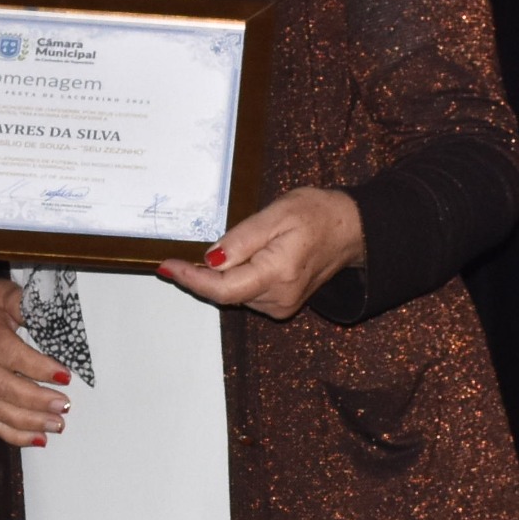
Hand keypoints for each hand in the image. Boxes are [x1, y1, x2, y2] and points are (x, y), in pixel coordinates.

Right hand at [0, 274, 69, 446]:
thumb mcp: (3, 293)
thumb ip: (24, 304)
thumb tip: (53, 316)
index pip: (10, 354)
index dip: (37, 367)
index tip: (65, 376)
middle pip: (1, 387)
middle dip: (35, 400)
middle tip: (63, 406)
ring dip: (27, 422)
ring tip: (57, 425)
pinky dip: (13, 435)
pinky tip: (39, 439)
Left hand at [158, 187, 365, 321]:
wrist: (351, 229)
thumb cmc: (317, 214)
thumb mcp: (276, 214)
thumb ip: (241, 239)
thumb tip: (210, 260)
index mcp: (277, 274)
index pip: (222, 288)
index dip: (191, 279)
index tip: (167, 266)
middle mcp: (279, 298)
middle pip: (224, 293)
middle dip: (200, 275)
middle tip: (178, 256)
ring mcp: (281, 306)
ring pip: (234, 294)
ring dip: (218, 276)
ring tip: (224, 249)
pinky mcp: (282, 305)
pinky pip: (246, 294)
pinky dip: (234, 279)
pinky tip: (238, 260)